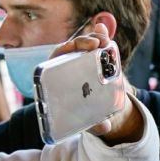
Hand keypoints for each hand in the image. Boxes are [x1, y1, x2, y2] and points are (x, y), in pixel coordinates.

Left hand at [47, 24, 142, 143]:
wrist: (99, 108)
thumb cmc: (85, 114)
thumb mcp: (88, 120)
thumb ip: (94, 124)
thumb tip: (104, 128)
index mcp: (58, 77)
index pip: (55, 59)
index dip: (63, 51)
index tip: (72, 48)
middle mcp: (68, 65)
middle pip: (70, 48)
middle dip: (81, 43)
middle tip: (94, 45)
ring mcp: (82, 59)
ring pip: (84, 44)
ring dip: (93, 38)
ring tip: (104, 41)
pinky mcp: (95, 56)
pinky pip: (96, 43)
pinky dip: (100, 36)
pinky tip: (104, 32)